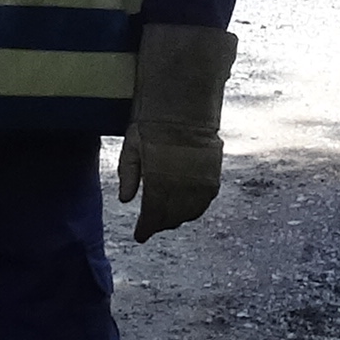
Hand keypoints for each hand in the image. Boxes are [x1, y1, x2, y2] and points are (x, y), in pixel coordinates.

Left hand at [115, 22, 237, 241]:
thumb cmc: (153, 122)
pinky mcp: (213, 173)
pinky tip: (186, 208)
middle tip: (150, 227)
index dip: (145, 228)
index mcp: (160, 178)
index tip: (139, 236)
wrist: (186, 103)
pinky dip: (195, 208)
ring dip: (178, 218)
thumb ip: (129, 172)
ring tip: (167, 219)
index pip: (152, 213)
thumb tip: (126, 200)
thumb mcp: (133, 143)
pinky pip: (205, 199)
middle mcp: (181, 182)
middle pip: (171, 216)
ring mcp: (199, 178)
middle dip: (160, 224)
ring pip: (190, 211)